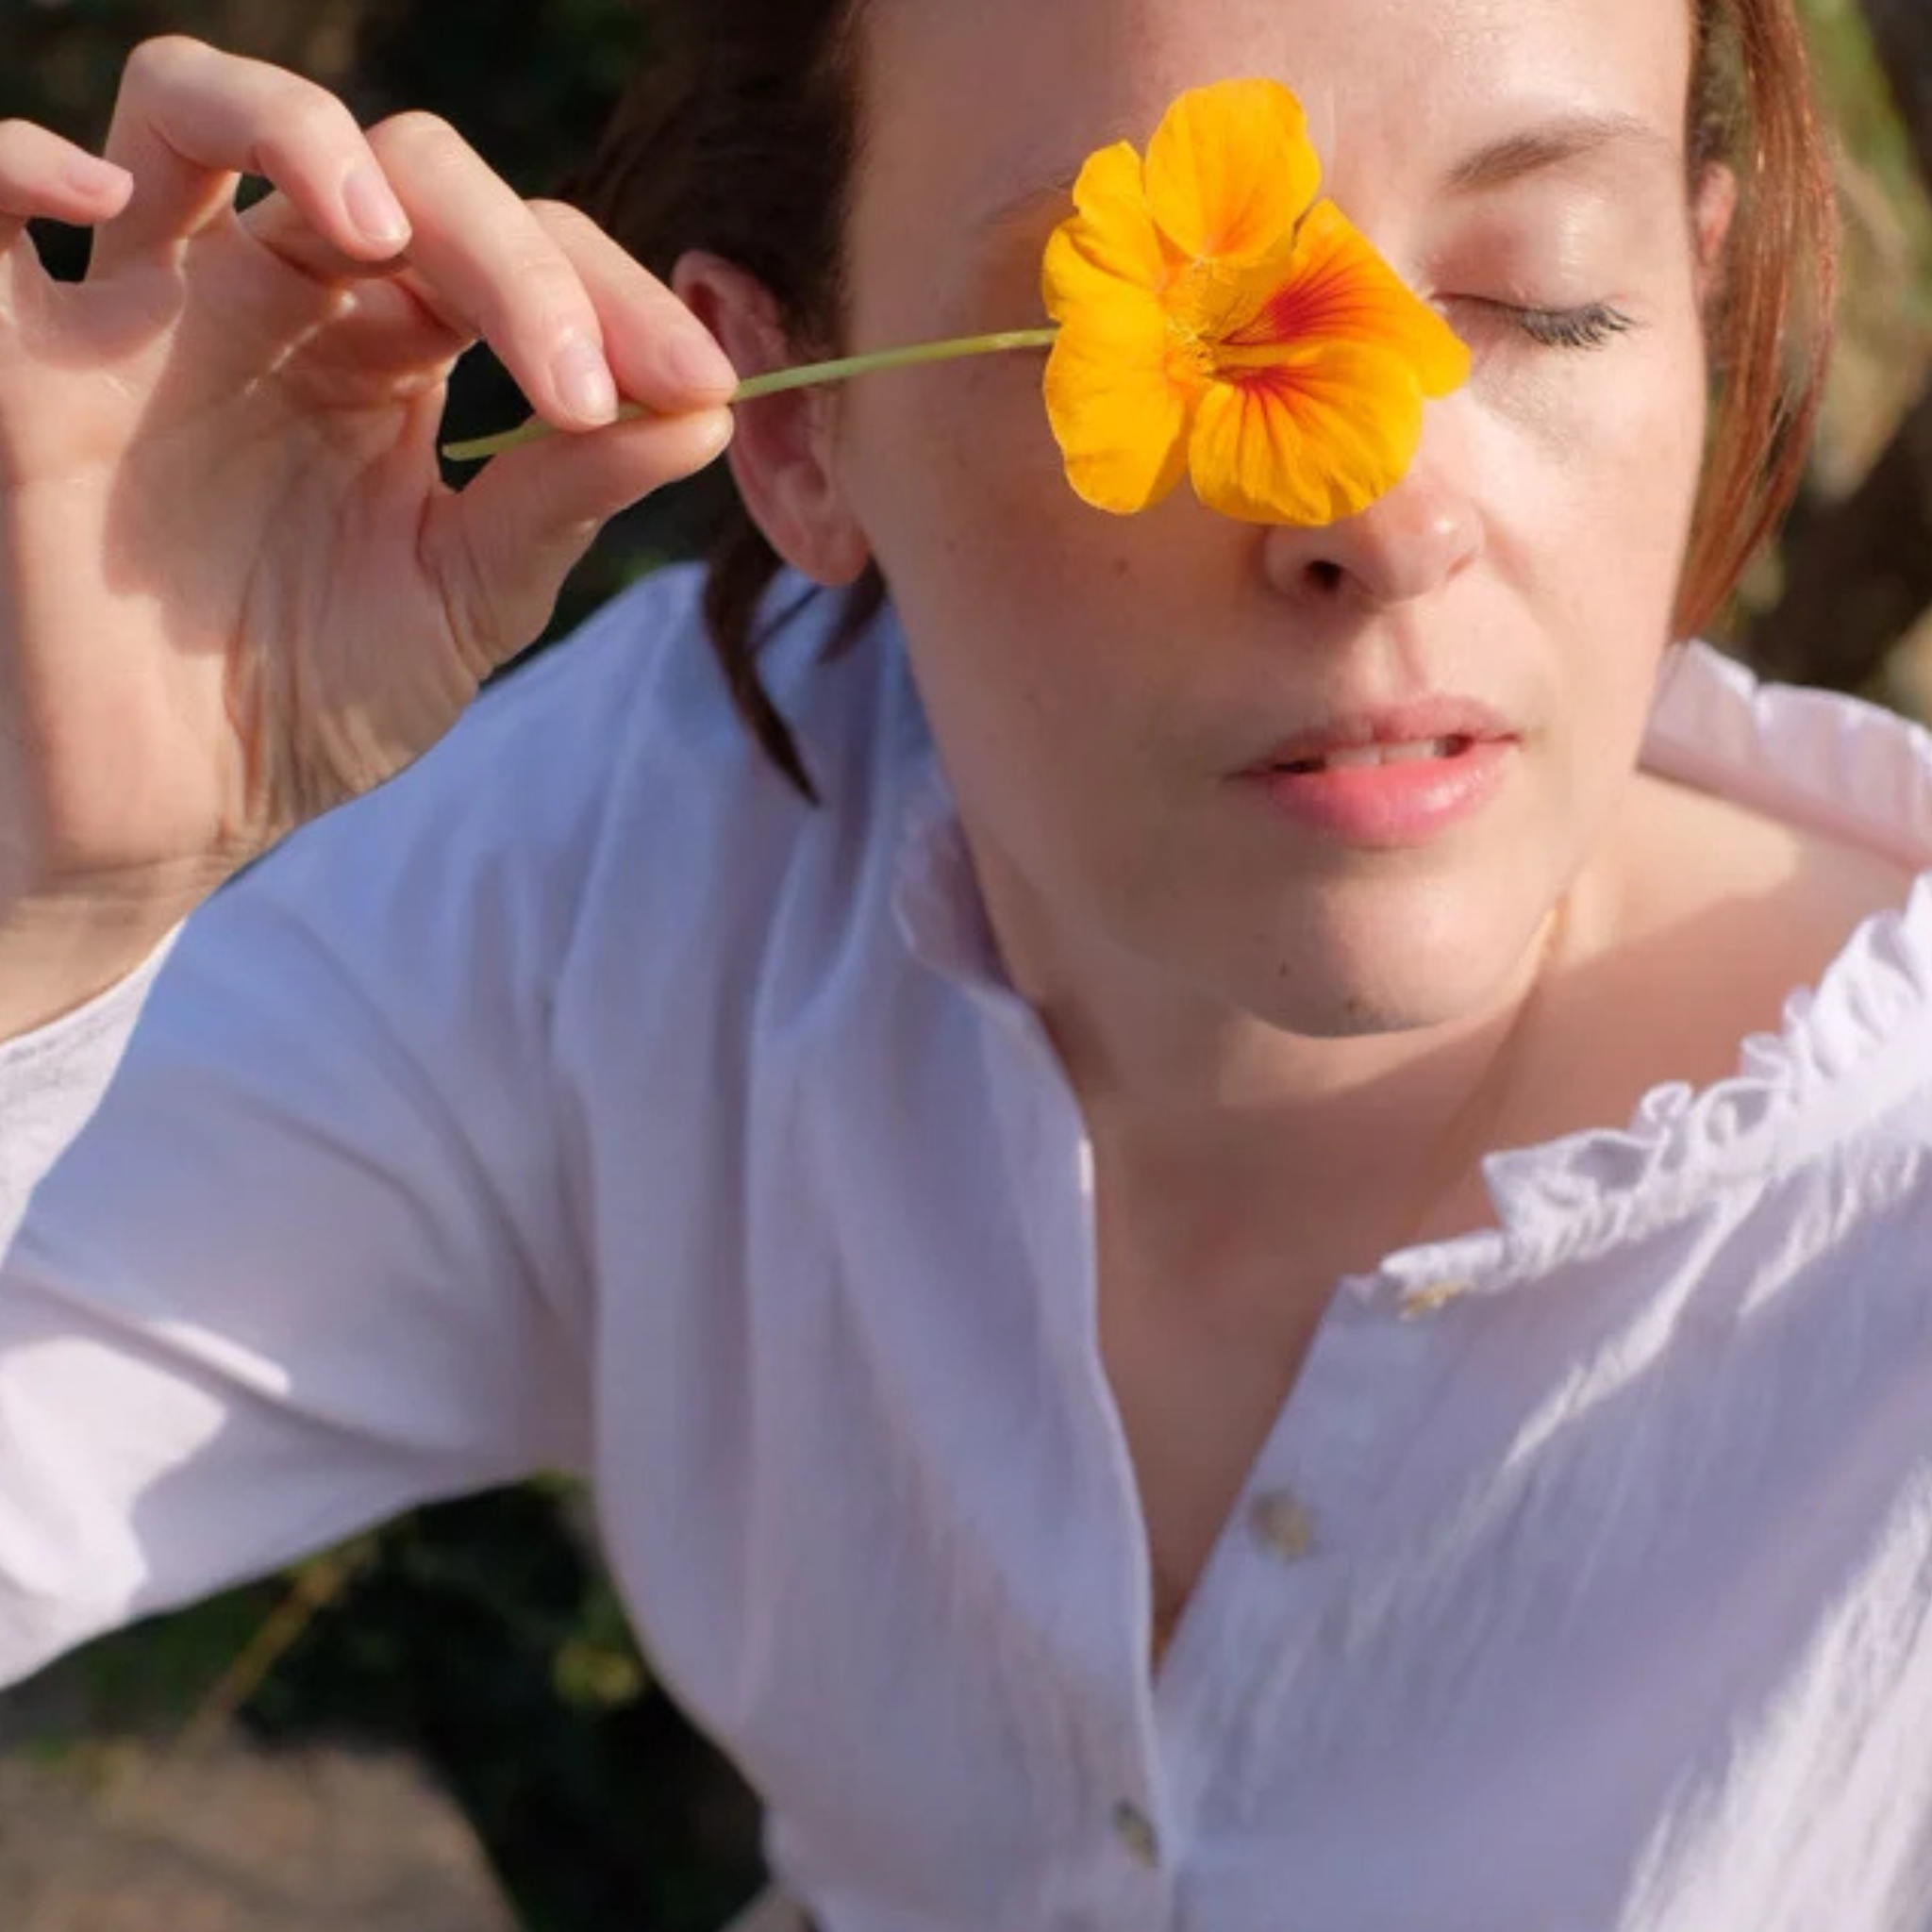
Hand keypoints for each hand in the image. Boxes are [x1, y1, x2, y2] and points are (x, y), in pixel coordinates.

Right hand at [0, 35, 736, 923]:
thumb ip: (567, 497)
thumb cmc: (322, 699)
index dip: (612, 299)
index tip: (701, 389)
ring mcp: (153, 318)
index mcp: (396, 352)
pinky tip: (97, 193)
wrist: (185, 808)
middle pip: (394, 170)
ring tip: (380, 236)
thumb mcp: (468, 600)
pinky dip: (17, 160)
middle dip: (509, 253)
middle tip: (576, 385)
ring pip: (193, 114)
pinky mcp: (29, 369)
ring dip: (294, 134)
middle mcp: (281, 304)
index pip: (514, 252)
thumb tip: (712, 410)